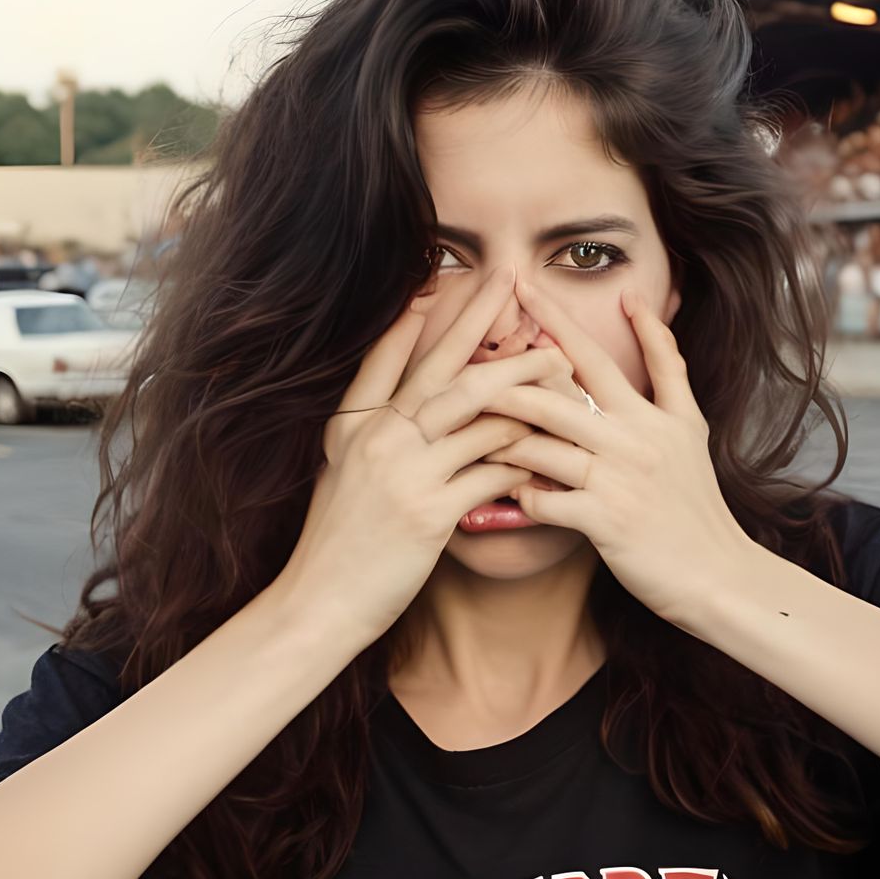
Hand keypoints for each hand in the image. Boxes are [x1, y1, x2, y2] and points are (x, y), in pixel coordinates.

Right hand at [277, 266, 580, 644]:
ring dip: (525, 387)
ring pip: (476, 411)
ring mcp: (402, 472)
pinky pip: (489, 472)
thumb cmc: (336, 544)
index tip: (448, 276)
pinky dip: (521, 457)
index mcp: (352, 426)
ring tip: (561, 367)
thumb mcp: (339, 474)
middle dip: (487, 324)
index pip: (388, 356)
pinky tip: (550, 444)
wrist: (318, 602)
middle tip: (524, 292)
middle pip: (444, 369)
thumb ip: (367, 433)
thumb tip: (400, 401)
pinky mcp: (428, 512)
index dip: (418, 315)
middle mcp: (376, 438)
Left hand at [477, 276, 748, 627]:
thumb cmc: (694, 503)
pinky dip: (521, 495)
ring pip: (544, 443)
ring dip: (502, 437)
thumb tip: (640, 303)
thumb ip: (666, 368)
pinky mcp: (607, 522)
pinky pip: (547, 500)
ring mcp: (620, 479)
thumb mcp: (690, 426)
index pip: (597, 355)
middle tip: (462, 356)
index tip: (521, 283)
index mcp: (652, 414)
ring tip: (466, 431)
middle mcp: (635, 438)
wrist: (719, 573)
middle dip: (507, 372)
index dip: (557, 318)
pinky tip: (504, 494)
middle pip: (559, 391)